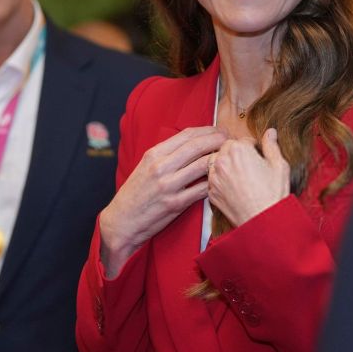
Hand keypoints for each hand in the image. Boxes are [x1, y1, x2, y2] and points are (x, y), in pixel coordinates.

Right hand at [100, 126, 225, 276]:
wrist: (122, 221)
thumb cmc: (136, 193)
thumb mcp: (145, 167)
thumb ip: (166, 155)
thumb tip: (192, 143)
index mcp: (153, 154)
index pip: (186, 135)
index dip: (207, 130)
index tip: (219, 130)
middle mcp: (160, 167)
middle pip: (197, 146)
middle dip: (218, 140)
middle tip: (230, 139)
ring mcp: (168, 185)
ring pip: (203, 166)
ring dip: (219, 160)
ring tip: (229, 158)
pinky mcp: (175, 204)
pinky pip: (202, 190)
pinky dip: (213, 183)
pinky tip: (221, 181)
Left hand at [208, 127, 289, 226]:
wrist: (263, 221)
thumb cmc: (273, 195)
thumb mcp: (279, 166)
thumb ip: (272, 146)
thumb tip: (270, 133)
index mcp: (238, 150)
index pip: (243, 140)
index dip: (252, 148)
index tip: (257, 156)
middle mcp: (222, 161)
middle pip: (226, 148)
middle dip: (237, 154)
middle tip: (249, 166)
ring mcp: (214, 177)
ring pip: (215, 162)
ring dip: (225, 164)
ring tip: (240, 174)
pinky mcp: (211, 192)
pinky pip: (213, 179)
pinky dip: (220, 180)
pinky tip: (234, 187)